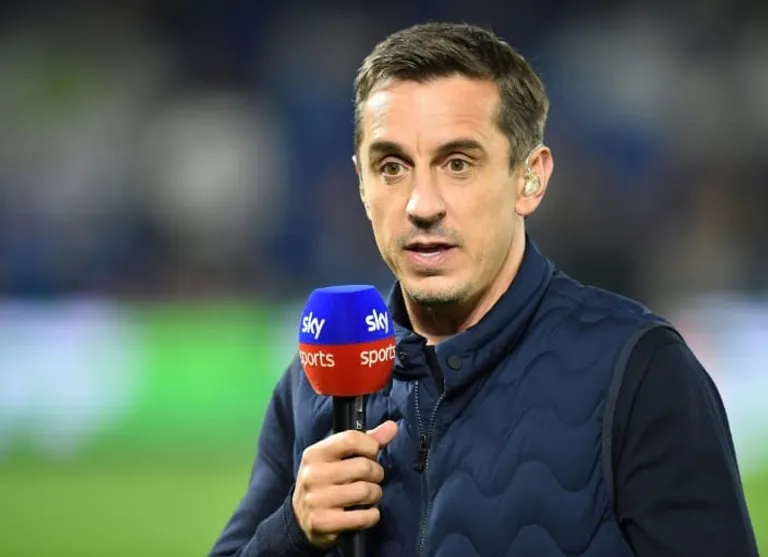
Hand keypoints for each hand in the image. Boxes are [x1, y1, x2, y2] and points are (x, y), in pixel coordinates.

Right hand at [292, 420, 398, 548]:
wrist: (300, 517)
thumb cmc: (326, 480)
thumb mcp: (338, 457)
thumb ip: (366, 441)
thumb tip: (392, 426)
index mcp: (315, 453)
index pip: (351, 439)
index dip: (370, 446)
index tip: (371, 455)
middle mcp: (313, 475)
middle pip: (364, 467)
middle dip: (376, 474)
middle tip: (371, 479)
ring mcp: (316, 500)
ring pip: (366, 491)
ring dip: (375, 495)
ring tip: (369, 496)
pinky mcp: (322, 523)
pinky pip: (363, 517)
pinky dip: (372, 516)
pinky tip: (367, 513)